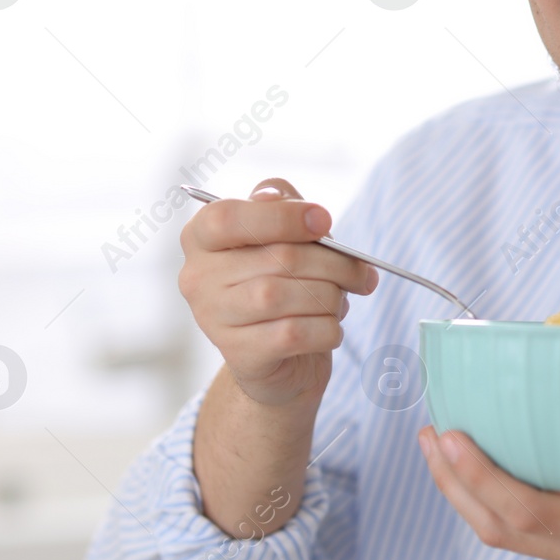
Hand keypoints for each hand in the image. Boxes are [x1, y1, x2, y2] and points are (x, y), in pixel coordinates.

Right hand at [177, 177, 378, 407]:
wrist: (281, 355)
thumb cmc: (283, 279)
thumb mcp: (282, 232)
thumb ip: (284, 204)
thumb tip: (294, 207)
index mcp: (201, 237)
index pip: (229, 217)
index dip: (282, 216)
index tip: (324, 221)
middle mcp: (198, 277)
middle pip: (277, 257)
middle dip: (333, 263)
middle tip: (362, 272)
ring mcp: (213, 319)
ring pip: (283, 296)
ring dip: (330, 297)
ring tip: (339, 300)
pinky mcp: (240, 355)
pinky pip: (293, 334)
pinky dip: (326, 328)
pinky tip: (331, 327)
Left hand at [417, 395, 559, 559]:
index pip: (530, 510)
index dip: (479, 476)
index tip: (449, 436)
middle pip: (502, 530)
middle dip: (455, 486)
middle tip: (430, 435)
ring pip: (517, 538)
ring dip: (475, 497)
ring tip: (452, 450)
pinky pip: (542, 536)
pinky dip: (510, 504)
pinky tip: (509, 469)